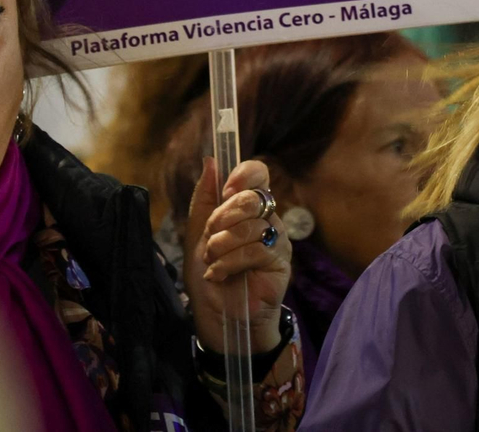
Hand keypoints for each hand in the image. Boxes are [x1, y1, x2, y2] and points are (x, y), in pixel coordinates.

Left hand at [182, 157, 290, 352]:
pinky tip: (219, 275)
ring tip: (211, 261)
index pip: (258, 174)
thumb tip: (210, 160)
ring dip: (222, 244)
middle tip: (210, 238)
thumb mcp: (197, 233)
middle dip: (224, 217)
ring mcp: (278, 241)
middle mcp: (268, 219)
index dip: (244, 175)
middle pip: (254, 198)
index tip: (226, 190)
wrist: (218, 317)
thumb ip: (204, 198)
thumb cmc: (210, 274)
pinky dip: (230, 262)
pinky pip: (257, 250)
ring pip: (253, 226)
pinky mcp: (282, 264)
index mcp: (248, 207)